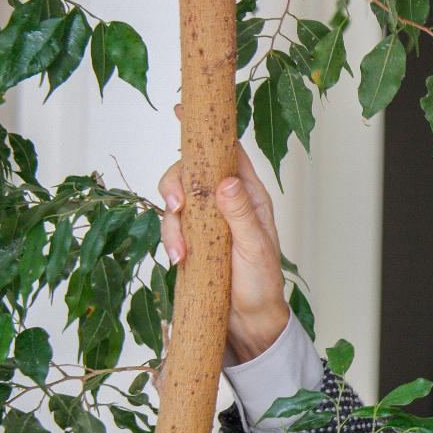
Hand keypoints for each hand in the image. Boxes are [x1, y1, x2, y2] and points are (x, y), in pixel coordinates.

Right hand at [158, 103, 289, 363]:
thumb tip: (225, 182)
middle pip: (189, 172)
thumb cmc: (262, 282)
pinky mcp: (190, 240)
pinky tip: (179, 258)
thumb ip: (240, 215)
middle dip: (175, 183)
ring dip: (170, 221)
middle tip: (176, 207)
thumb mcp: (256, 247)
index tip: (182, 109)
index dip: (206, 130)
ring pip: (175, 200)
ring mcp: (205, 221)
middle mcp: (224, 202)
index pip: (227, 152)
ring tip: (180, 250)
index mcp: (248, 194)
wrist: (250, 322)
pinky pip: (171, 228)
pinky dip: (170, 240)